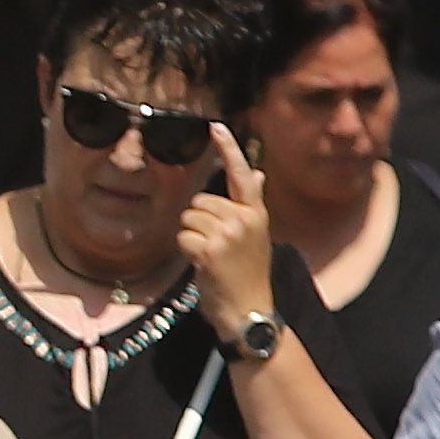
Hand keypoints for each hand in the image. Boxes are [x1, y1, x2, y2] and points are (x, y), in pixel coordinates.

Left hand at [182, 125, 279, 337]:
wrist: (250, 311)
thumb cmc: (248, 274)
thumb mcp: (256, 236)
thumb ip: (250, 204)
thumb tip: (256, 172)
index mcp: (257, 213)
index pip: (242, 174)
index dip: (228, 149)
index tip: (215, 127)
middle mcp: (246, 218)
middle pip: (199, 201)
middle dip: (198, 222)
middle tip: (215, 248)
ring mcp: (229, 233)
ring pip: (188, 217)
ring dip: (191, 237)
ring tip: (210, 257)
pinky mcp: (211, 248)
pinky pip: (183, 236)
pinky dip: (186, 252)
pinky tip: (203, 266)